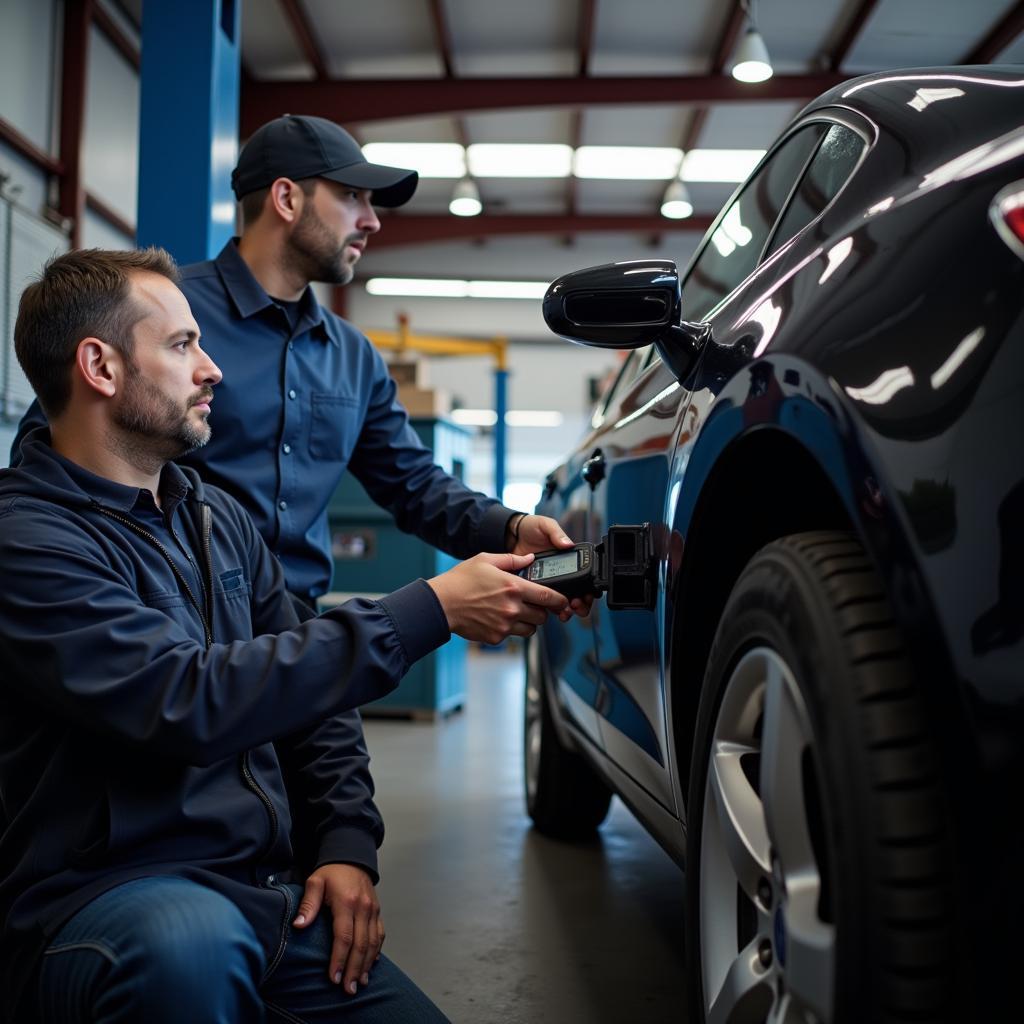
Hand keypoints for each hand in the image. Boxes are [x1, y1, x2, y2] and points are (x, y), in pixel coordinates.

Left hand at [292, 863, 382, 995]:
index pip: (344, 936)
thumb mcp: (315, 882)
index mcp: (347, 902)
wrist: (351, 857)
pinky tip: (370, 965)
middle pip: (361, 944)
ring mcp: (373, 909)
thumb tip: (298, 925)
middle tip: (348, 989)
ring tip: (360, 983)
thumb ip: (308, 904)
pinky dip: (376, 951)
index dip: (340, 959)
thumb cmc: (331, 872)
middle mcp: (363, 907)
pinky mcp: (377, 911)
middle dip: (355, 969)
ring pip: (373, 942)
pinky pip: (380, 934)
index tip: (334, 977)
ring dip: (367, 964)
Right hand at [427, 552, 568, 643]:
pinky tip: (499, 619)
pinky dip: (511, 629)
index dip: (560, 600)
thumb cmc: (461, 580)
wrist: (441, 604)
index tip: (563, 601)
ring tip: (516, 612)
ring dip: (529, 622)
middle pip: (542, 616)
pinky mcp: (496, 637)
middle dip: (541, 611)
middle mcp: (512, 608)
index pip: (548, 597)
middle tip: (532, 604)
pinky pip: (513, 636)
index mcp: (513, 587)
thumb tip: (530, 559)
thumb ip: (512, 559)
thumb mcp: (486, 560)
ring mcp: (505, 625)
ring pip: (531, 629)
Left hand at [509, 515, 593, 620]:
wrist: (511, 534)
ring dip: (567, 610)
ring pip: (561, 602)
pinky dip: (549, 610)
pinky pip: (543, 602)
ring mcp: (547, 582)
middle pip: (576, 595)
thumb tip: (568, 544)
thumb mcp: (546, 525)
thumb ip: (556, 533)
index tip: (586, 596)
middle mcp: (560, 573)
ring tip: (565, 613)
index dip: (588, 590)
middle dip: (580, 605)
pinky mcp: (534, 587)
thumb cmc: (531, 528)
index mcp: (567, 560)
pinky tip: (551, 612)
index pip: (583, 578)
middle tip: (576, 606)